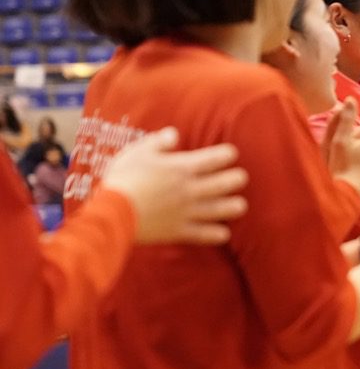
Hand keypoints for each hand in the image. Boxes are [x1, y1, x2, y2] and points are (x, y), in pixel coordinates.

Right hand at [102, 127, 248, 245]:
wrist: (112, 212)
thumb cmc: (123, 178)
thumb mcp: (138, 152)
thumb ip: (159, 142)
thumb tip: (174, 134)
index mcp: (182, 167)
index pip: (218, 157)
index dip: (229, 154)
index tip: (229, 155)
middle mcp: (191, 189)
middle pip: (229, 182)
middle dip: (238, 178)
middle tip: (238, 178)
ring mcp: (188, 211)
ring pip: (225, 209)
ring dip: (235, 206)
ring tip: (237, 204)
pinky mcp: (181, 231)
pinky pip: (209, 235)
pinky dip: (219, 234)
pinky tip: (223, 231)